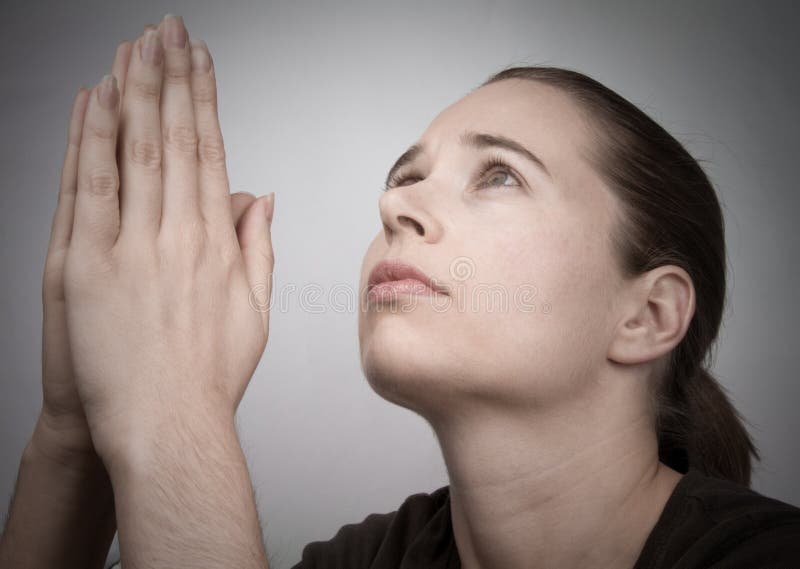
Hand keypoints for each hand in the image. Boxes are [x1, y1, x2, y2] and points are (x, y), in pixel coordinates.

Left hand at [60, 14, 274, 465]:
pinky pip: (90, 187)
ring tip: (135, 46)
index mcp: (217, 244)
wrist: (166, 425)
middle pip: (175, 139)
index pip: (211, 152)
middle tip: (169, 31)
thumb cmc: (208, 376)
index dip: (205, 101)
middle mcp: (178, 235)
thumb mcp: (253, 310)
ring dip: (135, 93)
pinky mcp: (86, 265)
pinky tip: (94, 100)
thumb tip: (259, 198)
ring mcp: (132, 247)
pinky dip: (92, 138)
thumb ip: (257, 246)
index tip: (201, 64)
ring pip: (135, 151)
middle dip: (171, 78)